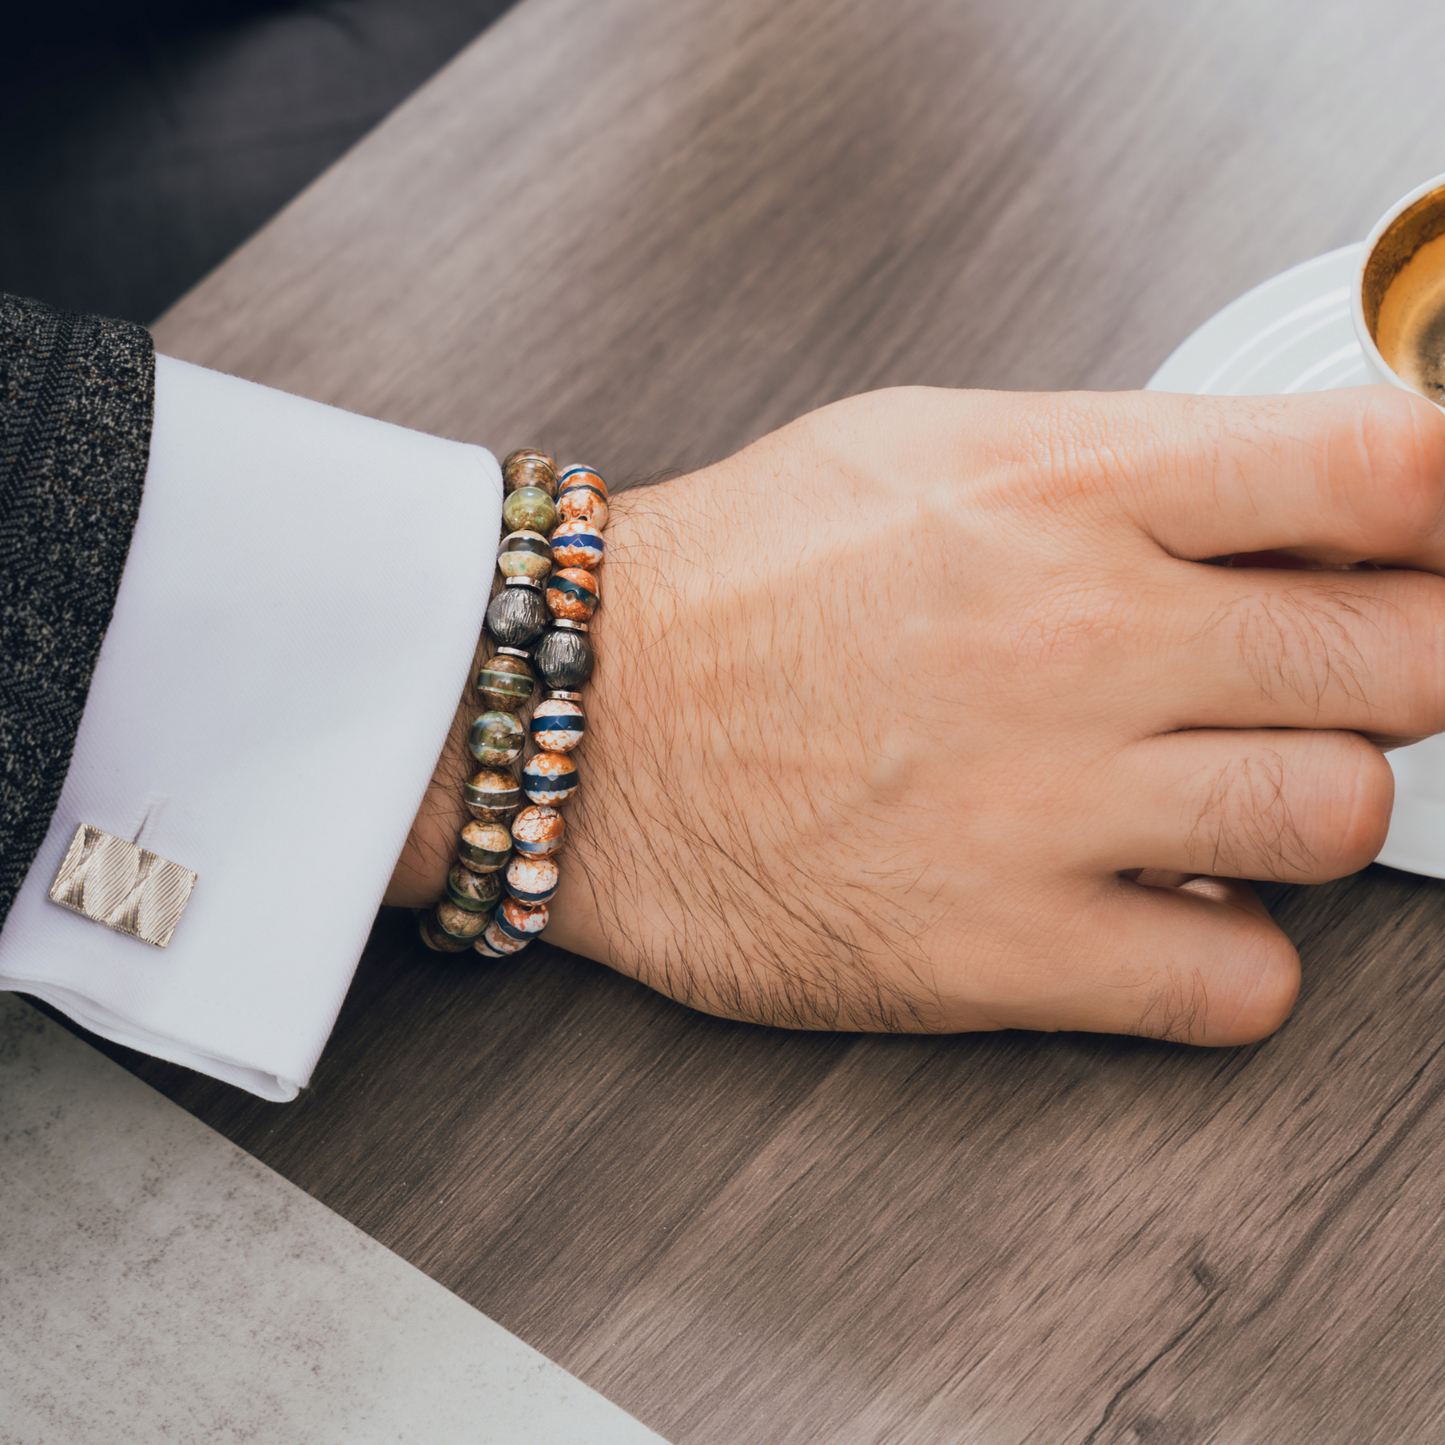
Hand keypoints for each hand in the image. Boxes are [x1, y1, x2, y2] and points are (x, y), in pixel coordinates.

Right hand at [395, 385, 1444, 1044]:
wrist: (584, 719)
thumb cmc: (736, 581)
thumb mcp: (927, 448)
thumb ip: (1118, 467)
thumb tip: (1286, 503)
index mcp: (1063, 488)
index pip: (1382, 471)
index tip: (1427, 543)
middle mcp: (1076, 637)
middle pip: (1405, 659)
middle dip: (1394, 665)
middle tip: (1324, 674)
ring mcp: (1045, 802)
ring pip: (1344, 820)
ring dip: (1306, 807)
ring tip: (1213, 791)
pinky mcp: (1000, 949)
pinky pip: (1240, 984)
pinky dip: (1234, 952)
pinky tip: (1161, 903)